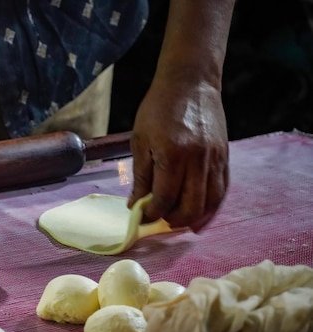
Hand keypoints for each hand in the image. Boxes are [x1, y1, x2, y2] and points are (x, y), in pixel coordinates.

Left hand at [128, 76, 228, 231]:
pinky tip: (199, 213)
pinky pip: (222, 190)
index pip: (164, 199)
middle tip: (158, 219)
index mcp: (172, 155)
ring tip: (177, 220)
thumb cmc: (158, 108)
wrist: (191, 82)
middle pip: (190, 207)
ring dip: (193, 218)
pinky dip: (211, 206)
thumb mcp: (139, 140)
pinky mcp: (225, 157)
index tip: (141, 216)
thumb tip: (137, 204)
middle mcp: (197, 160)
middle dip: (172, 220)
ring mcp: (215, 159)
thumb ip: (141, 176)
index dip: (151, 213)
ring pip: (210, 203)